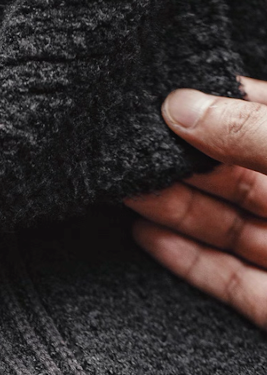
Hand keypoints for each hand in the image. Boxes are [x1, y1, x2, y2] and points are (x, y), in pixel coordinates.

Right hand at [126, 77, 266, 328]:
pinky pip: (229, 281)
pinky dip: (186, 260)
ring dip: (172, 206)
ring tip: (121, 186)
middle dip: (180, 161)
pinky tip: (145, 235)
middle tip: (123, 146)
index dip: (217, 103)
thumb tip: (179, 104)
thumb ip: (250, 132)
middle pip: (237, 175)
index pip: (264, 116)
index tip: (160, 92)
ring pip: (225, 226)